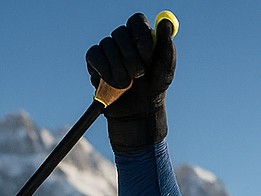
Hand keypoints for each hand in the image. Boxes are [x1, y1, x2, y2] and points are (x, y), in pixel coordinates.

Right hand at [86, 12, 175, 153]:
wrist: (139, 109)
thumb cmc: (155, 86)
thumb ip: (166, 44)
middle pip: (120, 32)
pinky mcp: (94, 60)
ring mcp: (107, 48)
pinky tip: (114, 84)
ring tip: (128, 84)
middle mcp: (123, 38)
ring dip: (120, 69)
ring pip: (107, 45)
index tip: (147, 55)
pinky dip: (106, 71)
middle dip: (131, 57)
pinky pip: (95, 56)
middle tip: (139, 74)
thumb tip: (166, 22)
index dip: (140, 36)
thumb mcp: (165, 67)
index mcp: (141, 35)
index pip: (136, 21)